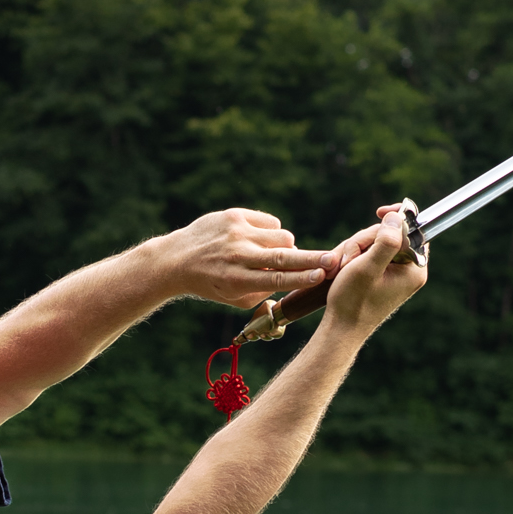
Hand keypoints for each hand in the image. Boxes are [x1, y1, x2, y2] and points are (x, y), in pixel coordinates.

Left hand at [162, 208, 333, 310]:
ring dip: (286, 247)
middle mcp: (237, 255)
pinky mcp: (235, 215)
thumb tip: (292, 277)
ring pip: (281, 236)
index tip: (321, 276)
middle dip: (312, 259)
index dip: (301, 278)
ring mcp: (236, 232)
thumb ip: (264, 291)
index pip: (275, 279)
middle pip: (282, 256)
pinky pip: (270, 222)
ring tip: (272, 255)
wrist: (178, 259)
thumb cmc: (213, 283)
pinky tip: (257, 240)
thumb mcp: (235, 298)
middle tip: (334, 259)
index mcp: (237, 280)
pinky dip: (271, 233)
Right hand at [323, 206, 427, 333]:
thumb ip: (386, 241)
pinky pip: (372, 254)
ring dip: (357, 249)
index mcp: (414, 269)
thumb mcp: (368, 267)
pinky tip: (346, 268)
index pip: (413, 230)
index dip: (397, 218)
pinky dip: (357, 256)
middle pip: (391, 234)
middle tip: (349, 258)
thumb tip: (397, 217)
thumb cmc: (353, 302)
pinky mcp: (384, 277)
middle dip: (366, 240)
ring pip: (378, 243)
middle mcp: (410, 271)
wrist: (342, 328)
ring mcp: (397, 274)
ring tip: (344, 267)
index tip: (379, 212)